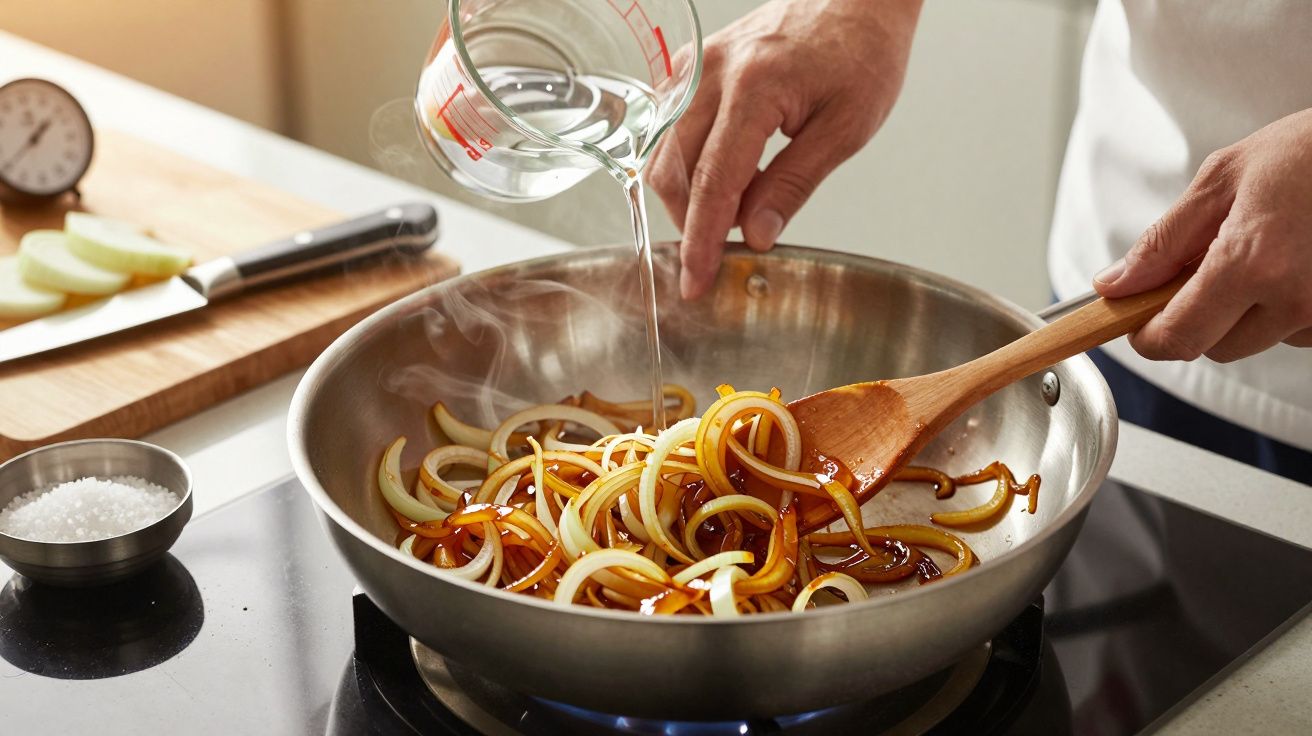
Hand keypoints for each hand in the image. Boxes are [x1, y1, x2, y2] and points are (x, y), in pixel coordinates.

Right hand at [647, 0, 921, 297]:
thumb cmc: (863, 51)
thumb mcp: (846, 128)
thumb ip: (794, 183)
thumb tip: (757, 234)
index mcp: (754, 88)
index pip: (713, 183)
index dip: (701, 241)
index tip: (695, 281)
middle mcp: (713, 72)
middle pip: (674, 171)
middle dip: (693, 221)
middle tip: (728, 246)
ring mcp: (697, 64)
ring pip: (663, 150)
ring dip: (691, 192)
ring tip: (741, 201)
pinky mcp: (692, 64)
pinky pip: (669, 124)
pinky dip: (687, 160)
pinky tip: (729, 168)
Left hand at [1094, 108, 1311, 361]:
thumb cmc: (1310, 150)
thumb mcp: (1222, 180)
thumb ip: (1163, 242)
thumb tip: (1115, 285)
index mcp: (1252, 264)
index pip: (1179, 337)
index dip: (1148, 338)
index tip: (1136, 323)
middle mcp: (1295, 299)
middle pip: (1217, 348)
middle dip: (1198, 317)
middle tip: (1204, 267)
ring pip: (1260, 339)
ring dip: (1248, 309)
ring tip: (1266, 249)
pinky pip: (1300, 329)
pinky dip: (1287, 305)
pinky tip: (1297, 260)